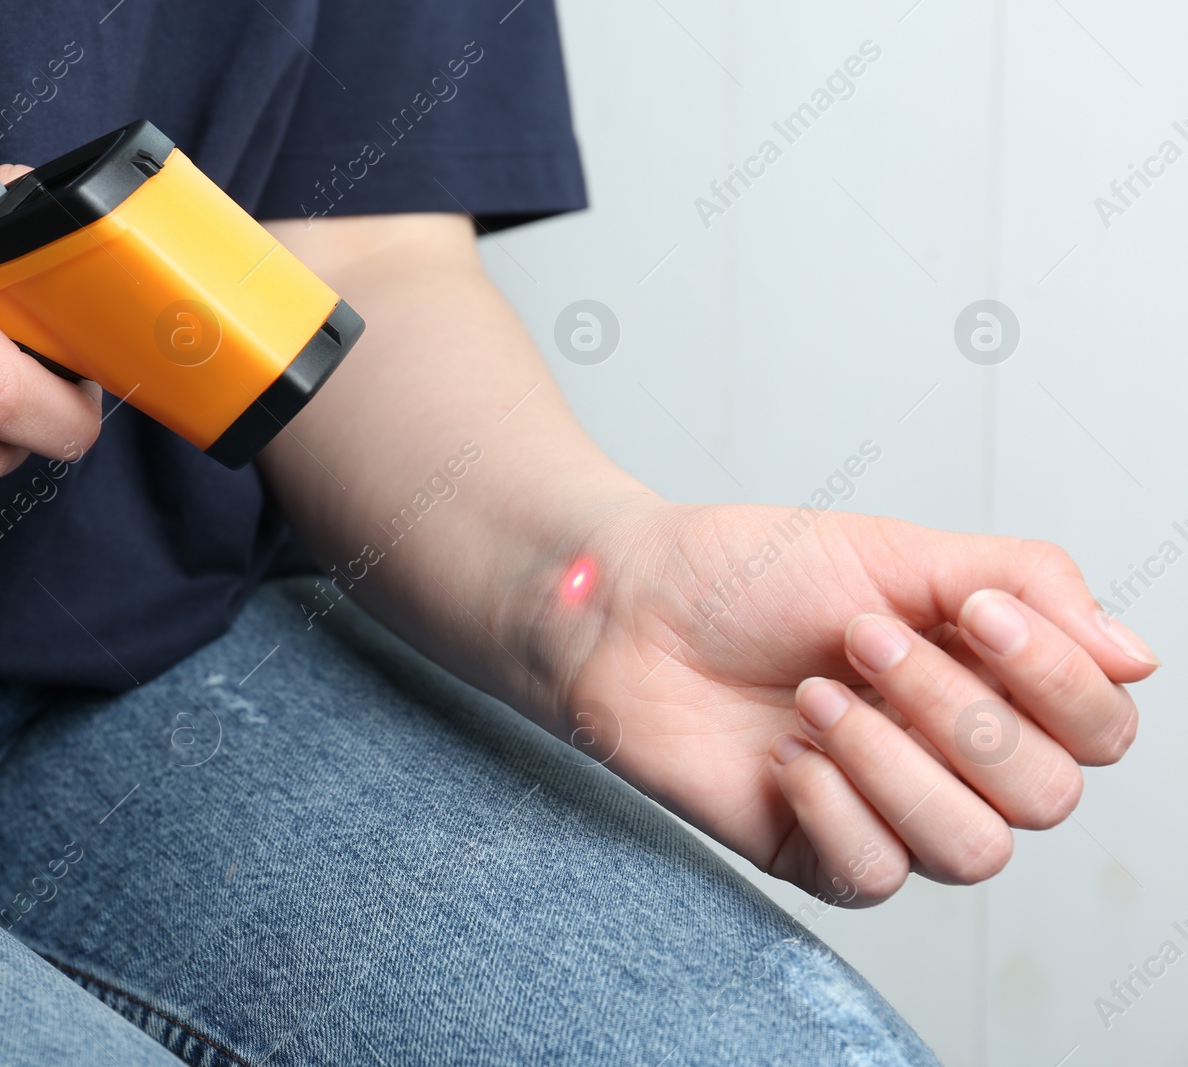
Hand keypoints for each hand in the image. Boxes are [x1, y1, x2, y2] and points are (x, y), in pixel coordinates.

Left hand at [558, 500, 1154, 905]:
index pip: (1101, 726)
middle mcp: (954, 756)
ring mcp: (889, 812)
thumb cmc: (753, 574)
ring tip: (816, 695)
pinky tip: (785, 757)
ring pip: (974, 850)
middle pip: (1049, 795)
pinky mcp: (819, 854)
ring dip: (894, 763)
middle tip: (862, 640)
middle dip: (956, 711)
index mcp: (991, 682)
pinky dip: (835, 806)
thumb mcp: (900, 551)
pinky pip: (877, 876)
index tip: (973, 614)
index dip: (1057, 679)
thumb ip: (1027, 585)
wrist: (631, 607)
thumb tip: (1136, 656)